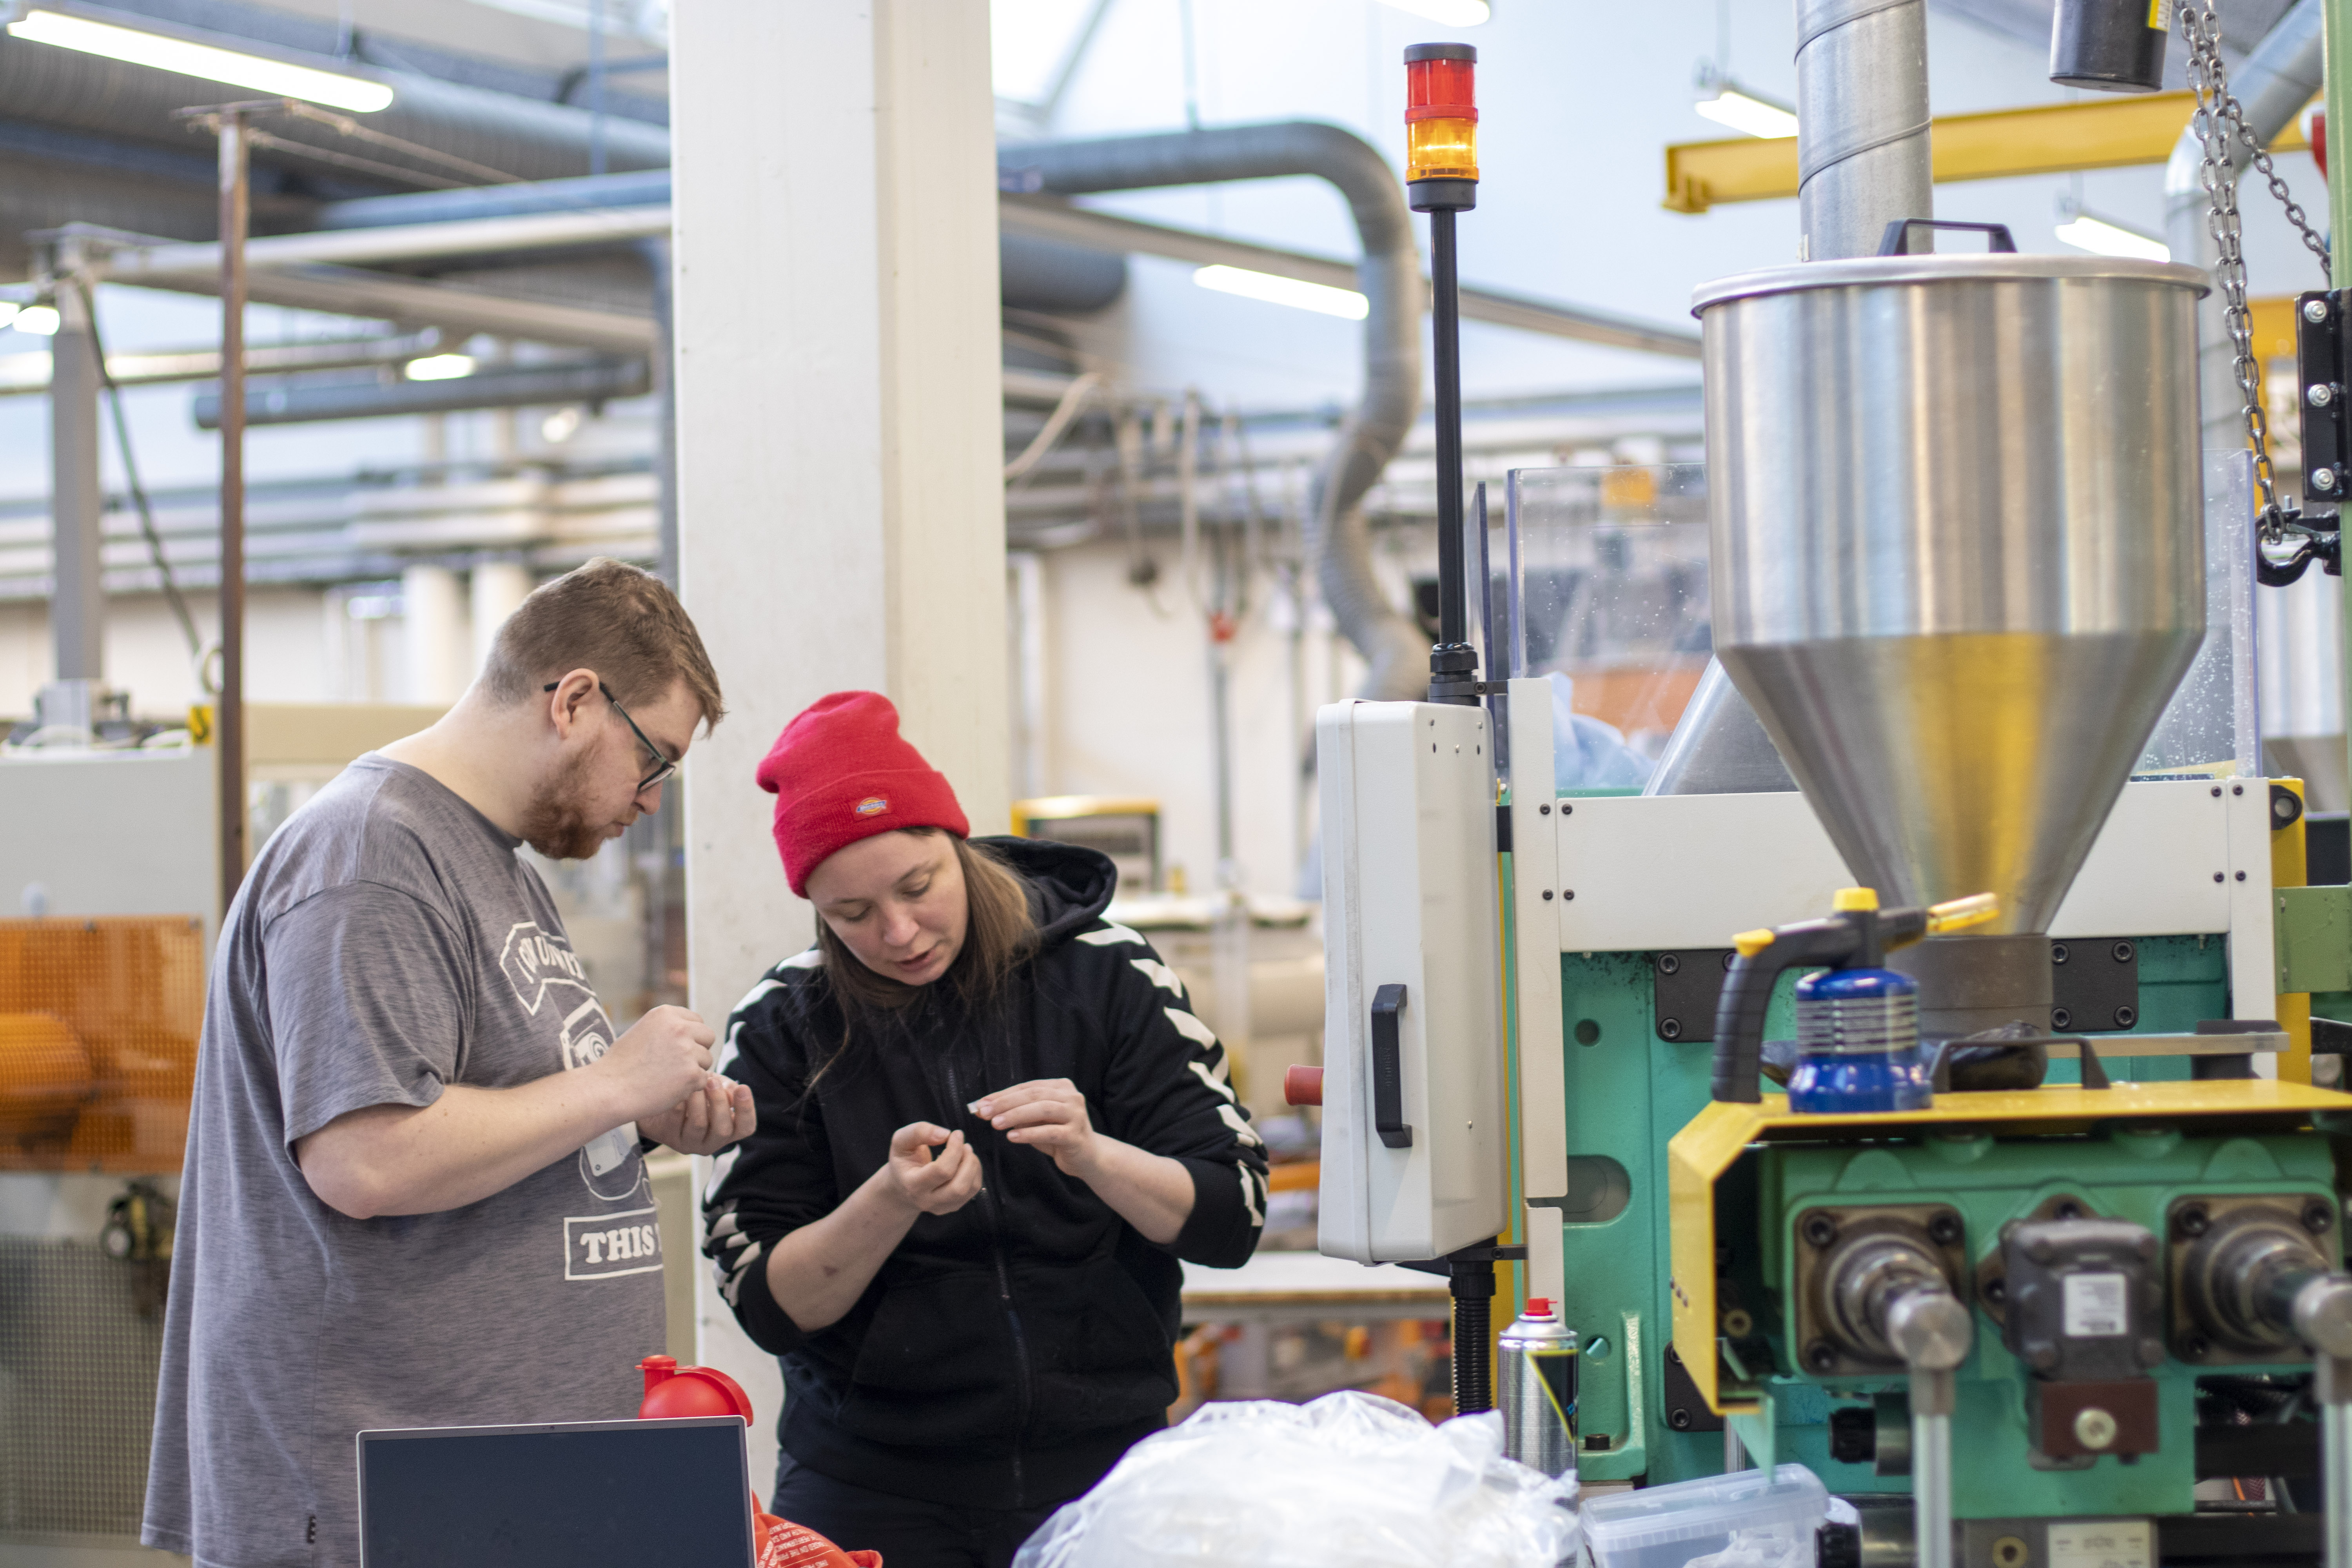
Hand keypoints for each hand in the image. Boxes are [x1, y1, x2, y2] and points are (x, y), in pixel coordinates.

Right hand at [595, 1005, 714, 1120]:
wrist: (609, 1089)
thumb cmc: (621, 1064)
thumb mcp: (643, 1031)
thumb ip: (667, 1027)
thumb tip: (692, 1030)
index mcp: (666, 1014)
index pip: (697, 1020)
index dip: (690, 1036)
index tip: (676, 1049)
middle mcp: (679, 1028)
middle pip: (708, 1037)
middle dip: (698, 1050)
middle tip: (677, 1064)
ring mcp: (687, 1051)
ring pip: (706, 1060)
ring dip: (693, 1070)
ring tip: (667, 1077)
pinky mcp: (691, 1074)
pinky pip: (702, 1080)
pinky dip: (690, 1087)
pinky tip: (669, 1088)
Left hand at [640, 1074, 755, 1155]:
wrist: (664, 1102)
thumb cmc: (699, 1095)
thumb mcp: (717, 1089)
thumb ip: (727, 1088)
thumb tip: (732, 1091)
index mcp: (729, 1131)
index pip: (746, 1127)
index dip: (747, 1109)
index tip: (743, 1087)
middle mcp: (712, 1142)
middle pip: (723, 1130)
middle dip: (719, 1103)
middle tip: (713, 1082)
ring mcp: (690, 1143)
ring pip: (698, 1125)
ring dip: (698, 1101)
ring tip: (695, 1082)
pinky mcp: (670, 1137)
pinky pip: (676, 1119)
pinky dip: (680, 1102)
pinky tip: (679, 1088)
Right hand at [879, 1123, 983, 1216]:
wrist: (901, 1187)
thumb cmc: (903, 1161)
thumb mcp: (901, 1141)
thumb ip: (918, 1132)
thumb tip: (945, 1134)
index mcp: (913, 1184)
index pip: (942, 1170)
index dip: (955, 1149)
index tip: (956, 1133)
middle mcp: (927, 1200)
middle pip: (959, 1187)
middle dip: (968, 1161)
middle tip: (965, 1145)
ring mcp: (941, 1207)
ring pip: (969, 1190)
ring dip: (973, 1166)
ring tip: (966, 1151)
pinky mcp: (952, 1206)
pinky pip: (973, 1191)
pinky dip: (975, 1172)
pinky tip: (966, 1162)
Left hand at [975, 1079, 1096, 1177]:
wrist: (1087, 1157)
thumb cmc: (1057, 1136)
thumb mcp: (1034, 1122)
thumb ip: (1014, 1113)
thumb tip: (982, 1110)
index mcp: (1061, 1087)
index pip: (1027, 1087)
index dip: (1002, 1094)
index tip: (981, 1103)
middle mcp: (1071, 1096)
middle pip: (1034, 1095)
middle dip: (1006, 1103)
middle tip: (984, 1112)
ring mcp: (1076, 1114)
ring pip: (1043, 1109)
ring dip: (1016, 1115)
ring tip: (995, 1123)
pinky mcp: (1076, 1135)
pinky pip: (1050, 1132)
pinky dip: (1029, 1134)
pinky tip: (1012, 1137)